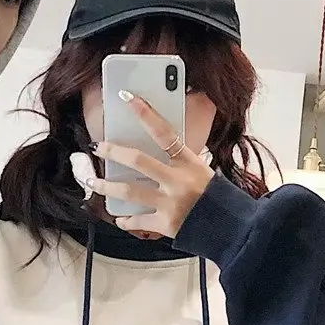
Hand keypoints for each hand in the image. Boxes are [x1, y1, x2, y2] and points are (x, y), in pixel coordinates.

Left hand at [89, 92, 214, 236]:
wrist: (230, 227)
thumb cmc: (216, 198)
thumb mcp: (203, 170)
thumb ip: (180, 160)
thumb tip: (156, 147)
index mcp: (188, 163)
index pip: (164, 131)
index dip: (145, 112)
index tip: (127, 97)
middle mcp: (177, 181)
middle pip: (138, 160)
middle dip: (113, 152)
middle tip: (98, 147)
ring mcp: (169, 203)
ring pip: (130, 191)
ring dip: (108, 186)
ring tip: (94, 182)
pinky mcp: (165, 224)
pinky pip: (138, 221)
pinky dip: (126, 220)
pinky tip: (118, 218)